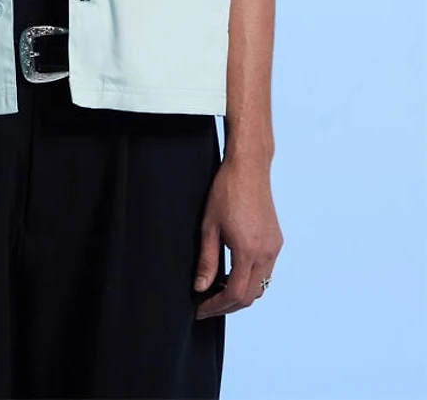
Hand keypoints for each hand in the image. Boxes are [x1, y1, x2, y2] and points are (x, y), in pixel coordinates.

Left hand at [193, 156, 282, 318]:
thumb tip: (201, 288)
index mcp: (248, 250)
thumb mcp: (209, 227)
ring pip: (260, 286)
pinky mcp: (276, 241)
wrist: (249, 168)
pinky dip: (250, 279)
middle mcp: (266, 253)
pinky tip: (233, 272)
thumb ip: (206, 260)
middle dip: (228, 305)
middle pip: (250, 296)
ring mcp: (274, 247)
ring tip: (218, 289)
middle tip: (207, 304)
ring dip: (241, 293)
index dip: (216, 306)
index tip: (201, 309)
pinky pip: (266, 271)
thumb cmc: (226, 192)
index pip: (235, 294)